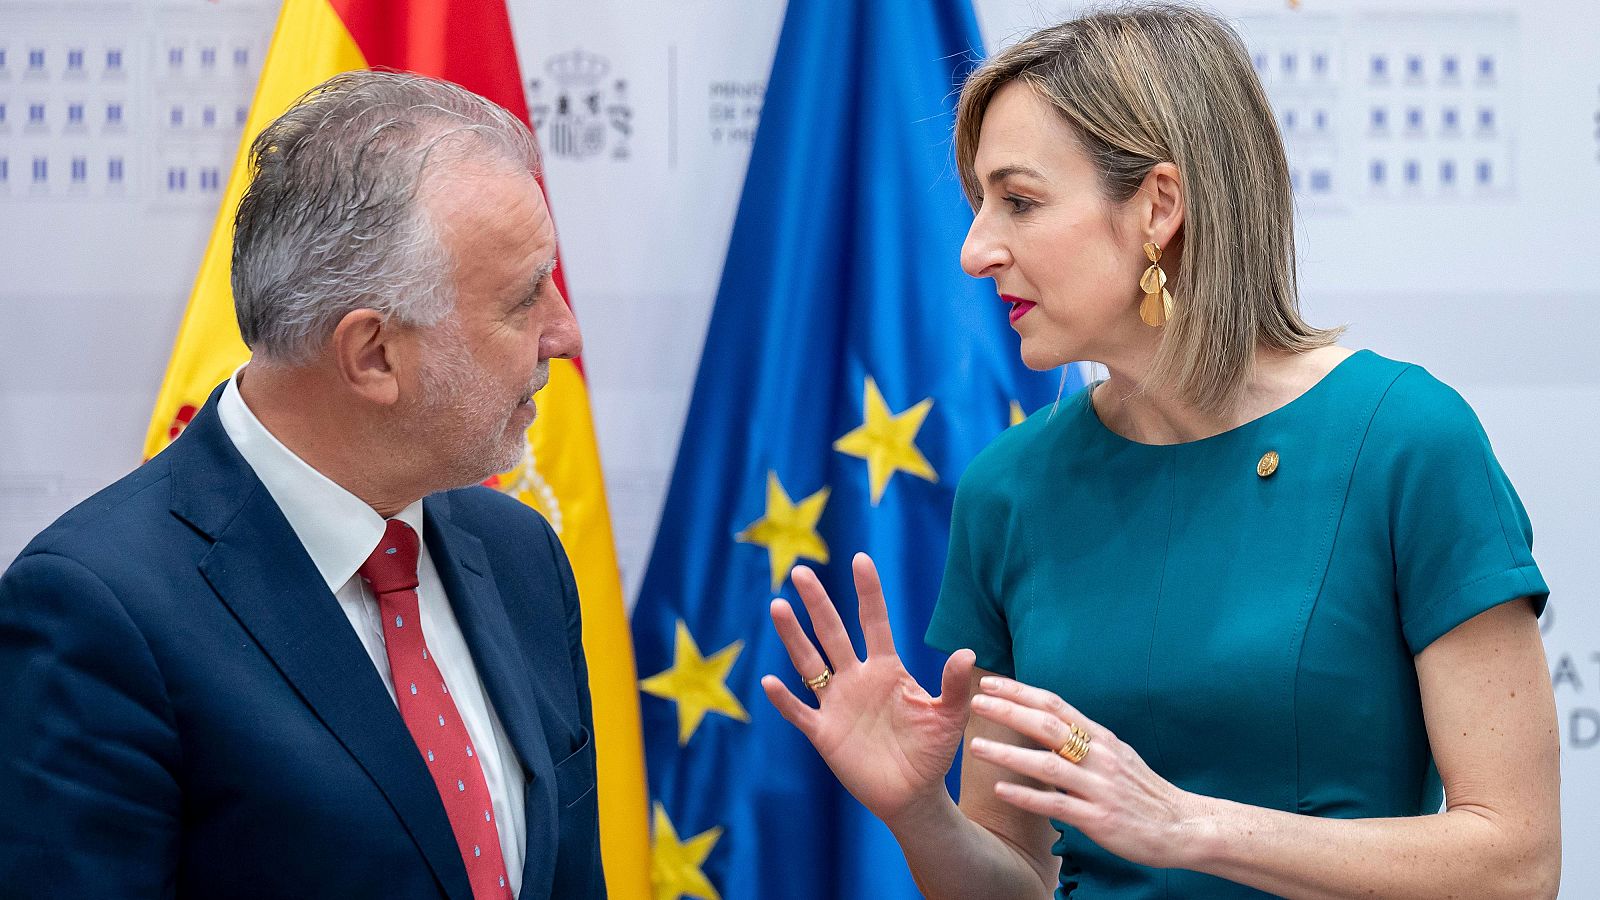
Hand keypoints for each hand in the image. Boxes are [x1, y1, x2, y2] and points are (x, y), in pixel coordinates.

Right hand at [762, 553, 977, 824]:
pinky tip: (769, 681)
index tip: (860, 558)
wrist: (913, 795)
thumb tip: (966, 651)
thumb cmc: (932, 752)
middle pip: (832, 633)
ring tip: (778, 606)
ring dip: (793, 637)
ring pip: (809, 664)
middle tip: (800, 571)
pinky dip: (784, 699)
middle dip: (817, 603)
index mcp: (886, 669)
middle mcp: (857, 679)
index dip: (867, 592)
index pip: (874, 622)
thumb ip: (955, 686)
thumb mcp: (948, 717)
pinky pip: (799, 712)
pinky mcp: (824, 733)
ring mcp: (837, 704)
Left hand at [966, 676, 1206, 869]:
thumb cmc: (1142, 791)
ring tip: (976, 746)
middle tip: (976, 702)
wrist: (1182, 826)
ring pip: (1048, 765)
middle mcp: (1099, 756)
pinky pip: (1057, 805)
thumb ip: (1082, 739)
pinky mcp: (1100, 819)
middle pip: (1048, 726)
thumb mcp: (1115, 755)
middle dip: (1009, 712)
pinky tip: (1001, 790)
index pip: (1055, 705)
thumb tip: (1046, 721)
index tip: (990, 683)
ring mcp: (1099, 787)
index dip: (1021, 692)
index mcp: (1100, 737)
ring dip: (1009, 754)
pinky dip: (1027, 797)